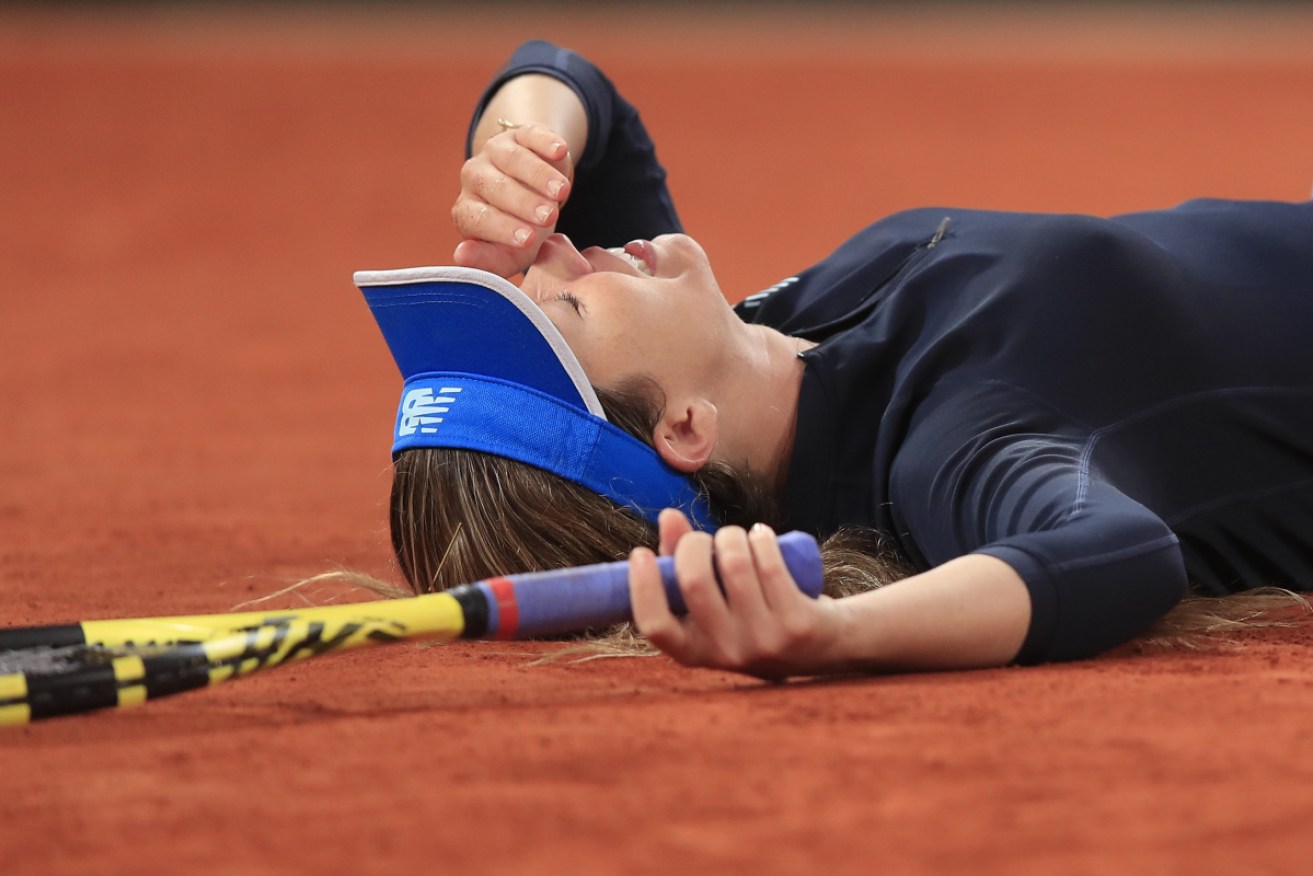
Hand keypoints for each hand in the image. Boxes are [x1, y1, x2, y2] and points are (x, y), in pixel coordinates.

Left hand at [451, 122, 572, 277]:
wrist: (539, 194)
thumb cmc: (522, 230)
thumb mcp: (512, 252)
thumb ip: (491, 260)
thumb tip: (460, 255)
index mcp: (467, 211)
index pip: (479, 219)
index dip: (503, 228)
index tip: (530, 239)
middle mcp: (474, 178)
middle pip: (496, 187)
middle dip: (523, 202)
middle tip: (548, 217)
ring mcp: (494, 152)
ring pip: (512, 159)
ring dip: (538, 175)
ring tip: (561, 192)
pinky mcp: (520, 133)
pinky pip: (530, 134)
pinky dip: (545, 142)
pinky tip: (560, 152)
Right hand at [628, 509, 843, 679]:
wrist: (822, 644)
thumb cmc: (753, 612)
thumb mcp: (714, 599)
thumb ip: (682, 562)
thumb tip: (668, 516)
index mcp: (695, 652)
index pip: (655, 625)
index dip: (642, 586)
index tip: (641, 553)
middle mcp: (727, 653)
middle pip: (694, 581)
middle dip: (696, 543)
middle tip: (705, 540)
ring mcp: (763, 641)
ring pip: (734, 565)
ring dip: (732, 536)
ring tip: (738, 538)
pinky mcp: (796, 624)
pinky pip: (769, 565)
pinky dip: (761, 539)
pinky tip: (761, 536)